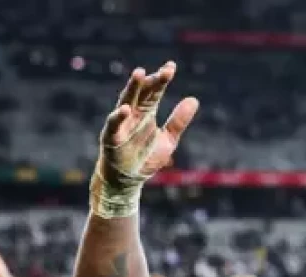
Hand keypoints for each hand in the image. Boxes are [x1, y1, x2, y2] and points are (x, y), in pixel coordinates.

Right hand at [97, 62, 199, 189]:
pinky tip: (126, 109)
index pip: (154, 91)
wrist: (128, 181)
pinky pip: (114, 124)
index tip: (171, 66)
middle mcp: (133, 114)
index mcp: (146, 112)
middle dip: (152, 80)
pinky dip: (118, 116)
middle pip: (142, 92)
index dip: (162, 79)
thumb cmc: (146, 158)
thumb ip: (178, 121)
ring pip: (126, 101)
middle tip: (166, 71)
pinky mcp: (111, 137)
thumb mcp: (168, 139)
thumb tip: (194, 99)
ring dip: (133, 87)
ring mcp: (122, 124)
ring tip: (140, 73)